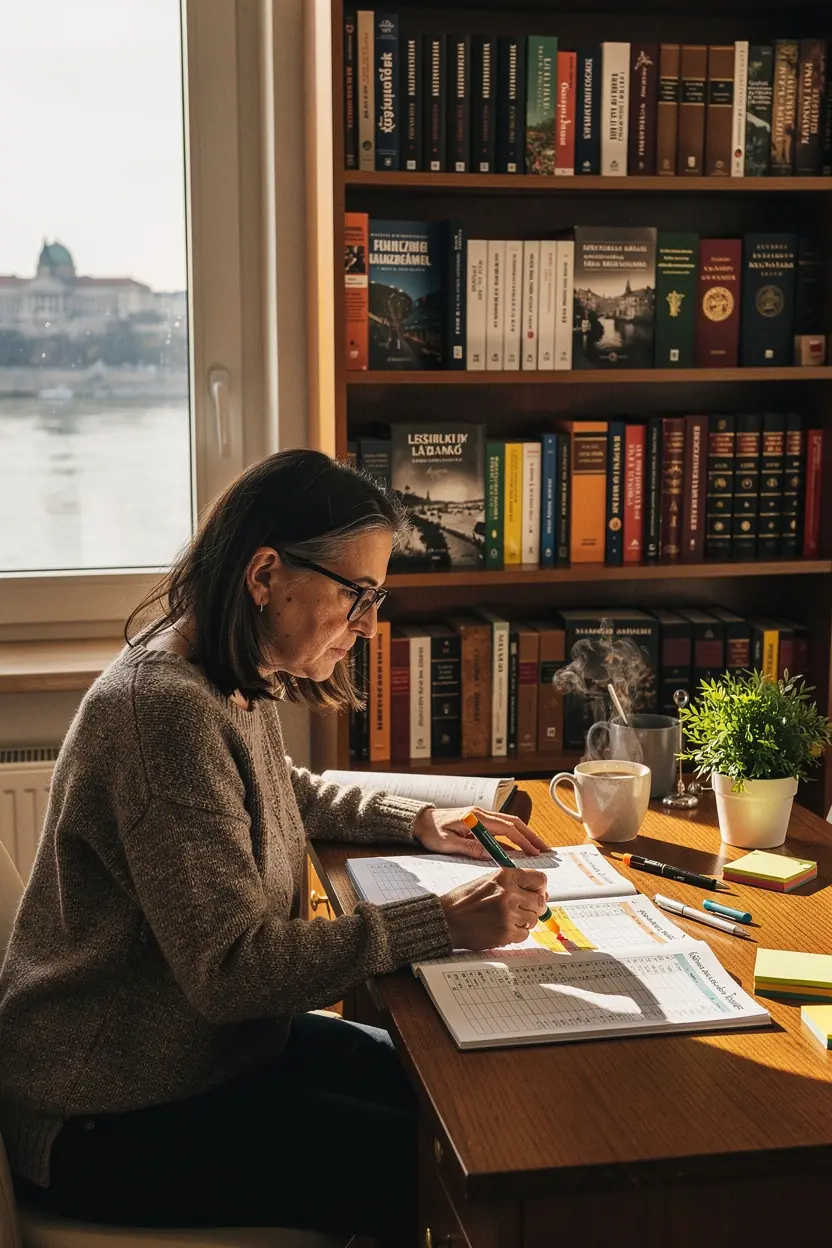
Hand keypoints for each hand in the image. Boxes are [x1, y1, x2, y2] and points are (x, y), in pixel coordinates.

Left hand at [411, 805, 548, 859]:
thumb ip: (469, 848)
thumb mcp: (448, 843)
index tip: (534, 852)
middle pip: (513, 824)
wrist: (420, 821)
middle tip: (546, 850)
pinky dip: (513, 839)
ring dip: (525, 837)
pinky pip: (501, 830)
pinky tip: (521, 849)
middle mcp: (481, 814)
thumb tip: (490, 854)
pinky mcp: (479, 824)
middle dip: (531, 837)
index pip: (506, 828)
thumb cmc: (431, 831)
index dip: (522, 840)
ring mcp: (481, 818)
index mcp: (475, 817)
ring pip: (510, 826)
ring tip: (539, 849)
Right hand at [440, 868, 549, 949]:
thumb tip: (542, 894)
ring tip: (506, 918)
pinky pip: (524, 935)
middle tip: (521, 910)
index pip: (539, 879)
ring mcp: (507, 914)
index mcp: (505, 876)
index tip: (537, 893)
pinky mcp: (505, 933)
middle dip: (533, 907)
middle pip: (539, 901)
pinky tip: (502, 928)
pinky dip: (516, 934)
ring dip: (523, 921)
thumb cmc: (464, 900)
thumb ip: (513, 884)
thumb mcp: (488, 881)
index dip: (540, 888)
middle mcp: (508, 893)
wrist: (447, 919)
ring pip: (533, 920)